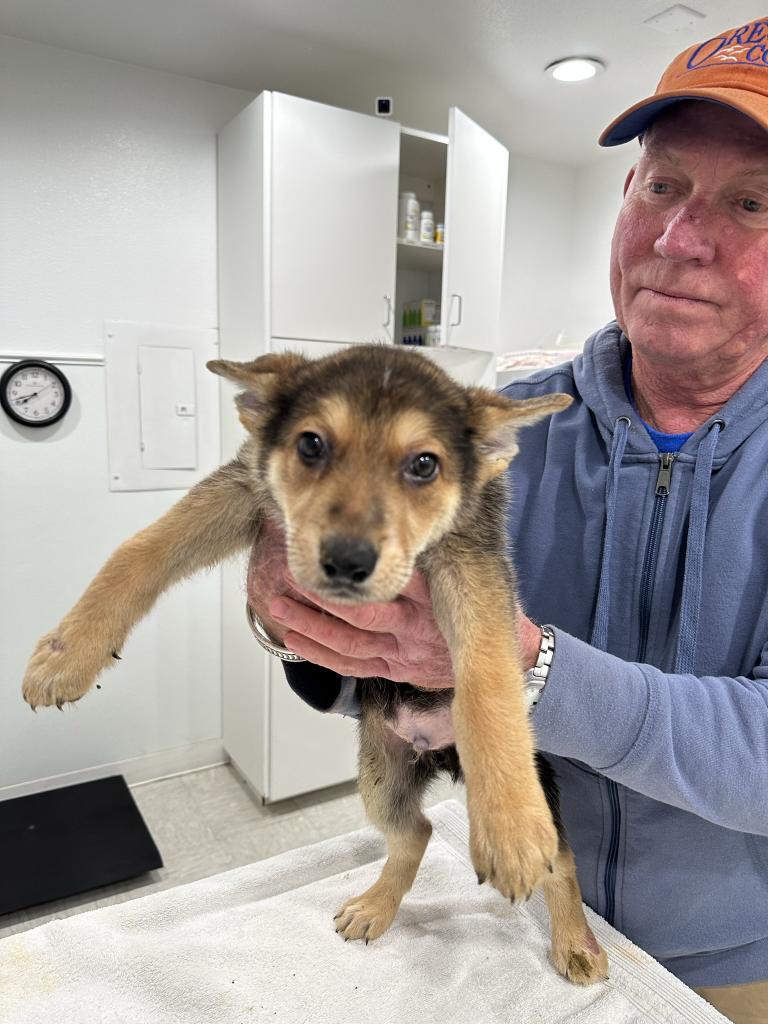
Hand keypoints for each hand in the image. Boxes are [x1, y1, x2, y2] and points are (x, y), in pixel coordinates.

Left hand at [246, 527, 453, 686]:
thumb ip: (430, 542)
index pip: (398, 574)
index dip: (363, 558)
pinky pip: (352, 665)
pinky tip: (292, 639)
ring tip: (279, 604)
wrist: (502, 655)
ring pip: (351, 641)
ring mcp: (403, 651)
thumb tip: (410, 507)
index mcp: (433, 596)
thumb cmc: (473, 601)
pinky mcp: (394, 668)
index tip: (329, 537)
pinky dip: (320, 653)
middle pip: (365, 613)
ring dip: (311, 624)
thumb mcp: (464, 567)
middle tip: (294, 573)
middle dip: (325, 595)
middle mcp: (415, 626)